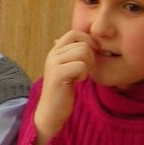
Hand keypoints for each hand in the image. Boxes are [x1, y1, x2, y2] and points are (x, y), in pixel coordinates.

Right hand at [32, 30, 94, 144]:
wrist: (51, 111)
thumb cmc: (63, 90)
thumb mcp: (68, 68)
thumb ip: (74, 54)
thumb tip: (88, 40)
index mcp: (55, 51)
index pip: (75, 33)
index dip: (88, 41)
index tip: (92, 56)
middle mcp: (53, 54)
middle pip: (82, 44)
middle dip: (91, 57)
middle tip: (85, 71)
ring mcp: (54, 63)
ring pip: (83, 52)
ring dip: (88, 65)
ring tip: (81, 75)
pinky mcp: (58, 74)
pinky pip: (81, 65)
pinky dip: (83, 74)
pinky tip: (77, 81)